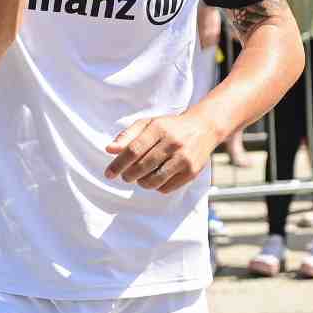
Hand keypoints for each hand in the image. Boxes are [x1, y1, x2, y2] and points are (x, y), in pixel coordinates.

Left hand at [104, 112, 219, 193]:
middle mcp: (173, 143)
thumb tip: (109, 150)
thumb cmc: (170, 127)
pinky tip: (155, 178)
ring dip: (141, 183)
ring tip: (140, 177)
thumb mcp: (148, 124)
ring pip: (154, 180)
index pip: (133, 150)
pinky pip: (167, 188)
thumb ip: (128, 136)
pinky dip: (156, 187)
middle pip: (142, 167)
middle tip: (125, 176)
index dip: (118, 164)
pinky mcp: (192, 172)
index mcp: (159, 128)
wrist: (203, 128)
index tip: (108, 174)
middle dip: (128, 175)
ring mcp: (184, 159)